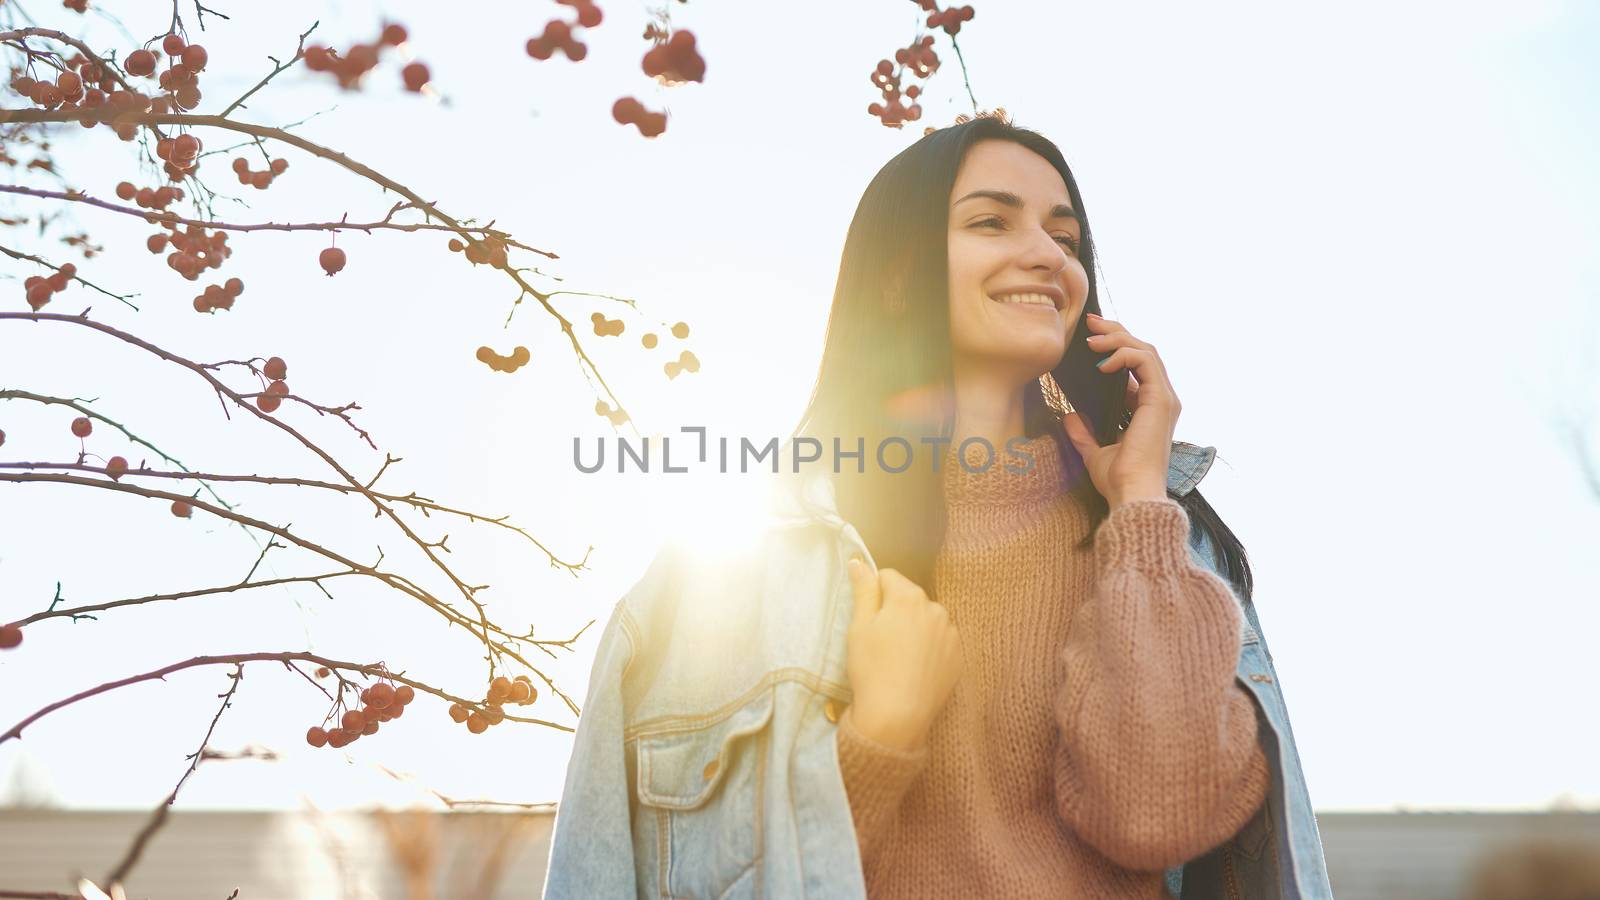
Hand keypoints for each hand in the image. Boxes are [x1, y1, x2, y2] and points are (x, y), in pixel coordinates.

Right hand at [842, 558, 961, 752]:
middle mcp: (936, 608)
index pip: (888, 577)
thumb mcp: (859, 626)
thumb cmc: (872, 668)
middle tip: (881, 641)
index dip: (873, 595)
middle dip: (896, 611)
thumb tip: (859, 561)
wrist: (897, 715)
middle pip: (909, 598)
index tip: (867, 618)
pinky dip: (929, 649)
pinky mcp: (958, 657)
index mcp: (909, 596)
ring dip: (914, 629)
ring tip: (899, 658)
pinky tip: (914, 668)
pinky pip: (940, 642)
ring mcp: (951, 633)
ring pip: (926, 620)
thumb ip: (863, 589)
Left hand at [1061, 313, 1180, 507]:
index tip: (1090, 338)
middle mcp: (1161, 399)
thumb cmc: (1119, 480)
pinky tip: (1101, 362)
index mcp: (1149, 408)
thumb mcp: (1094, 452)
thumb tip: (1070, 415)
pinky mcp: (1160, 399)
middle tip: (1091, 323)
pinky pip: (1145, 361)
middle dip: (1116, 332)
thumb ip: (1084, 433)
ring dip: (1117, 338)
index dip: (1116, 346)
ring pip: (1146, 350)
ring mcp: (1164, 398)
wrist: (1131, 494)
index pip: (1137, 365)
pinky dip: (1123, 354)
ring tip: (1091, 338)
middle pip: (1143, 350)